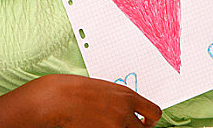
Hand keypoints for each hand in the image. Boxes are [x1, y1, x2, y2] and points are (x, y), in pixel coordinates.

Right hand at [29, 74, 161, 126]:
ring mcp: (115, 126)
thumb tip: (130, 112)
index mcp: (127, 96)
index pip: (154, 112)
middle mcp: (124, 111)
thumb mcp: (106, 89)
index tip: (145, 123)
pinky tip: (96, 126)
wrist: (58, 98)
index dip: (151, 120)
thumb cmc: (77, 90)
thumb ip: (121, 100)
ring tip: (106, 124)